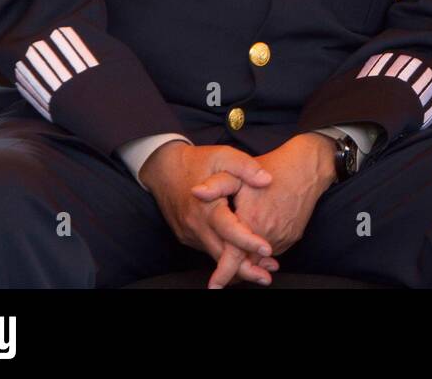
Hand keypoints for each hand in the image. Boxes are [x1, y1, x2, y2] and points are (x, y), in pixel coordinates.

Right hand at [141, 141, 279, 287]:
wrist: (163, 169)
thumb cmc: (198, 161)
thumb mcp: (224, 155)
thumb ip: (245, 167)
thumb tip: (267, 180)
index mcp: (206, 206)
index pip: (228, 229)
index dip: (248, 241)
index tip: (268, 250)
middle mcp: (196, 225)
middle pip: (221, 254)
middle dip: (245, 268)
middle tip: (268, 276)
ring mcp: (190, 234)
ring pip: (214, 256)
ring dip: (236, 267)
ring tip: (262, 272)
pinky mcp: (187, 237)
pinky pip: (208, 250)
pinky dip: (224, 258)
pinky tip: (242, 260)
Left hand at [191, 132, 338, 288]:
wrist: (307, 167)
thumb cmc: (272, 167)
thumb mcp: (240, 173)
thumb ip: (216, 185)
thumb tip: (195, 192)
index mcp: (252, 221)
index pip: (234, 257)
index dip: (222, 274)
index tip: (213, 286)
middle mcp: (268, 234)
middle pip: (247, 263)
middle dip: (235, 271)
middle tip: (222, 278)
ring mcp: (282, 237)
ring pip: (260, 259)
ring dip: (249, 259)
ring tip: (238, 257)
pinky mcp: (292, 237)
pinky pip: (274, 250)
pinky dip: (263, 252)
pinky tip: (257, 242)